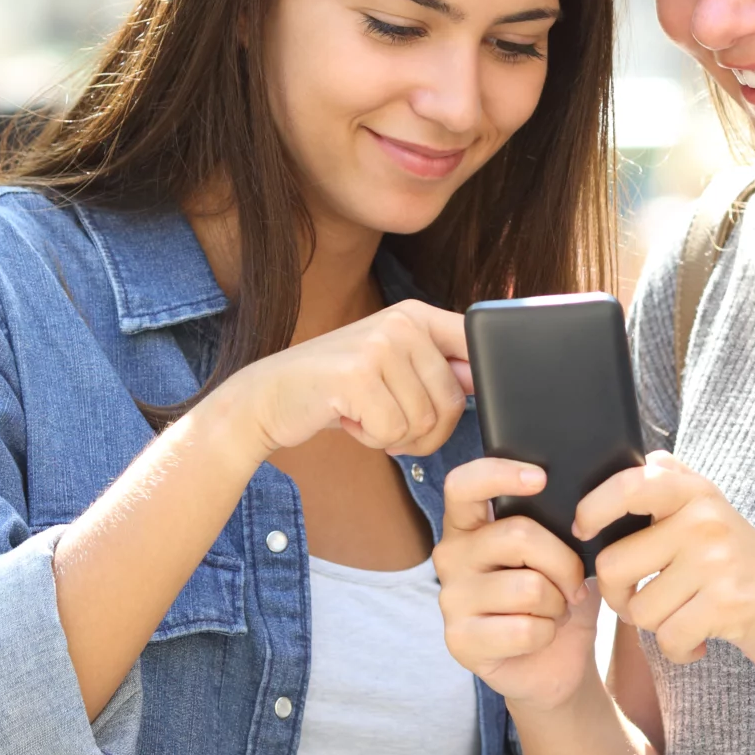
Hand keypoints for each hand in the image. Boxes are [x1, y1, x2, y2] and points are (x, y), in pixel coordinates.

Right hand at [202, 300, 471, 460]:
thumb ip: (436, 368)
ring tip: (363, 414)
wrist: (269, 395)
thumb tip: (485, 379)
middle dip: (425, 430)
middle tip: (387, 421)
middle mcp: (402, 322)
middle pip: (453, 401)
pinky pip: (393, 432)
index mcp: (417, 315)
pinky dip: (371, 440)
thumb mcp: (392, 366)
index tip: (461, 399)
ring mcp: (379, 346)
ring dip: (395, 436)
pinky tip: (347, 419)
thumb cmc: (337, 389)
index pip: (476, 346)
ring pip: (424, 422)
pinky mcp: (357, 376)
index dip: (482, 382)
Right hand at [434, 458, 599, 710]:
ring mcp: (450, 599)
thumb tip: (585, 496)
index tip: (540, 478)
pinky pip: (524, 629)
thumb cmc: (559, 596)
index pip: (464, 484)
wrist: (556, 662)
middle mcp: (451, 555)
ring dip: (557, 604)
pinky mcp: (459, 641)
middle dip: (564, 562)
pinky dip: (547, 634)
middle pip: (517, 536)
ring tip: (552, 611)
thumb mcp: (565, 551)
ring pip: (528, 587)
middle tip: (573, 584)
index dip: (499, 474)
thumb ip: (561, 520)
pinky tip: (539, 637)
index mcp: (470, 525)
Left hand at [581, 452, 754, 674]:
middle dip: (618, 596)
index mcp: (696, 493)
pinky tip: (698, 640)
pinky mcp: (727, 603)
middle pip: (615, 564)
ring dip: (656, 626)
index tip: (583, 530)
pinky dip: (678, 650)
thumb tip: (650, 456)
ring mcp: (717, 560)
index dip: (594, 507)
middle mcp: (705, 519)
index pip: (630, 485)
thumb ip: (679, 486)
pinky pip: (668, 637)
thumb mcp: (716, 515)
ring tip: (684, 617)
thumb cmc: (746, 566)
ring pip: (640, 609)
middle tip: (642, 601)